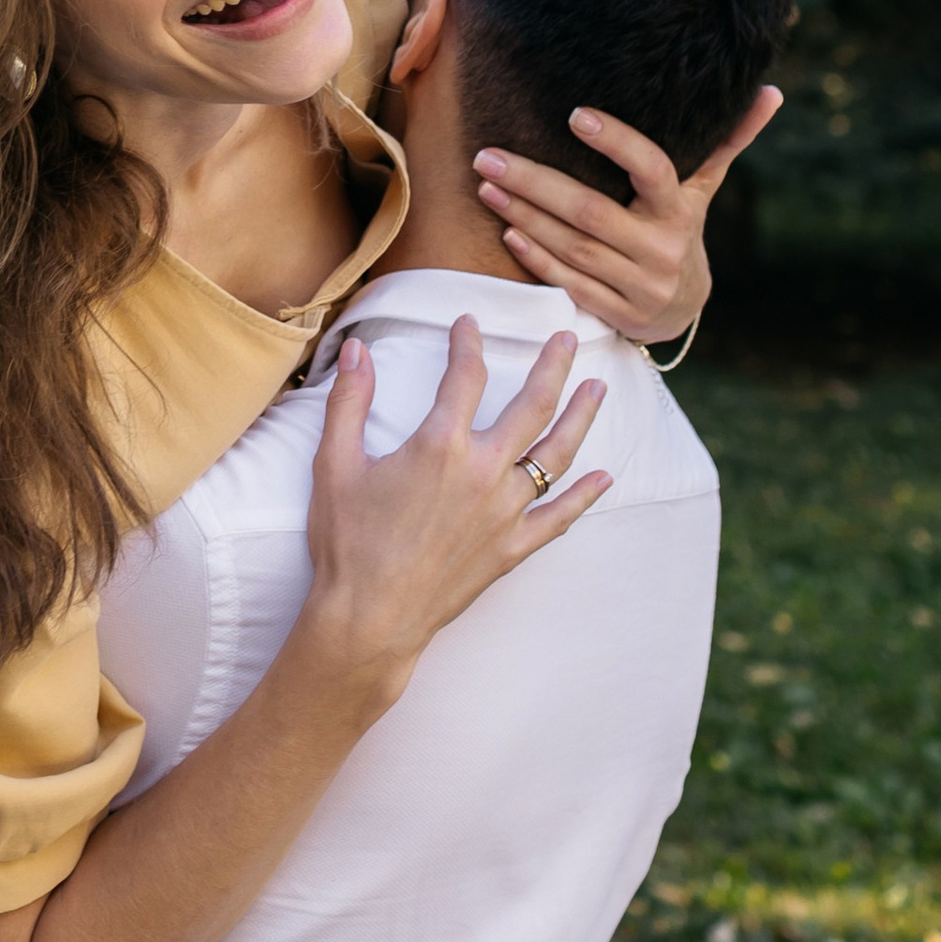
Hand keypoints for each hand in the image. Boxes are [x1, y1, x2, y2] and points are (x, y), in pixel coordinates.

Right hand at [296, 320, 608, 700]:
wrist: (370, 618)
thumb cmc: (348, 541)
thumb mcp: (334, 464)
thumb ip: (349, 401)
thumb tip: (356, 349)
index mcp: (439, 445)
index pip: (465, 375)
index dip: (468, 343)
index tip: (469, 323)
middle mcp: (483, 472)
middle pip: (532, 405)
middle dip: (553, 366)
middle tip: (569, 338)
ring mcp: (505, 513)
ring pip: (556, 455)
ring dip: (580, 417)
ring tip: (598, 389)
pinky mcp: (512, 549)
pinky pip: (559, 518)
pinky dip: (585, 497)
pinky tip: (605, 477)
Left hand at [472, 86, 780, 342]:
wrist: (682, 307)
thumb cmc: (679, 227)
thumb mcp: (702, 188)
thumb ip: (726, 141)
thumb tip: (770, 92)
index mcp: (682, 211)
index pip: (653, 171)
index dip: (617, 144)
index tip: (574, 115)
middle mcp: (662, 249)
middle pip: (592, 213)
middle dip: (536, 183)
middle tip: (489, 156)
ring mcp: (639, 286)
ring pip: (574, 248)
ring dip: (525, 215)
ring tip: (486, 185)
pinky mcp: (615, 312)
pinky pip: (569, 283)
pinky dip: (536, 257)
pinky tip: (506, 229)